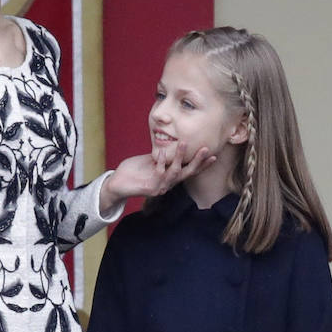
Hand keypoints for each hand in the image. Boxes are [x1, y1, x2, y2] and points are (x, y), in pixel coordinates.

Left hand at [99, 143, 215, 212]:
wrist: (117, 183)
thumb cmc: (134, 171)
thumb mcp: (152, 161)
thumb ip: (163, 156)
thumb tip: (172, 145)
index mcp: (170, 177)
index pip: (190, 171)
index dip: (202, 165)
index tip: (214, 156)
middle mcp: (168, 184)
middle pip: (188, 173)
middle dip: (198, 161)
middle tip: (206, 149)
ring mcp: (160, 187)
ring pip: (175, 172)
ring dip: (180, 157)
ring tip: (183, 142)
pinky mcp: (150, 188)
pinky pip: (159, 173)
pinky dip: (160, 161)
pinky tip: (161, 152)